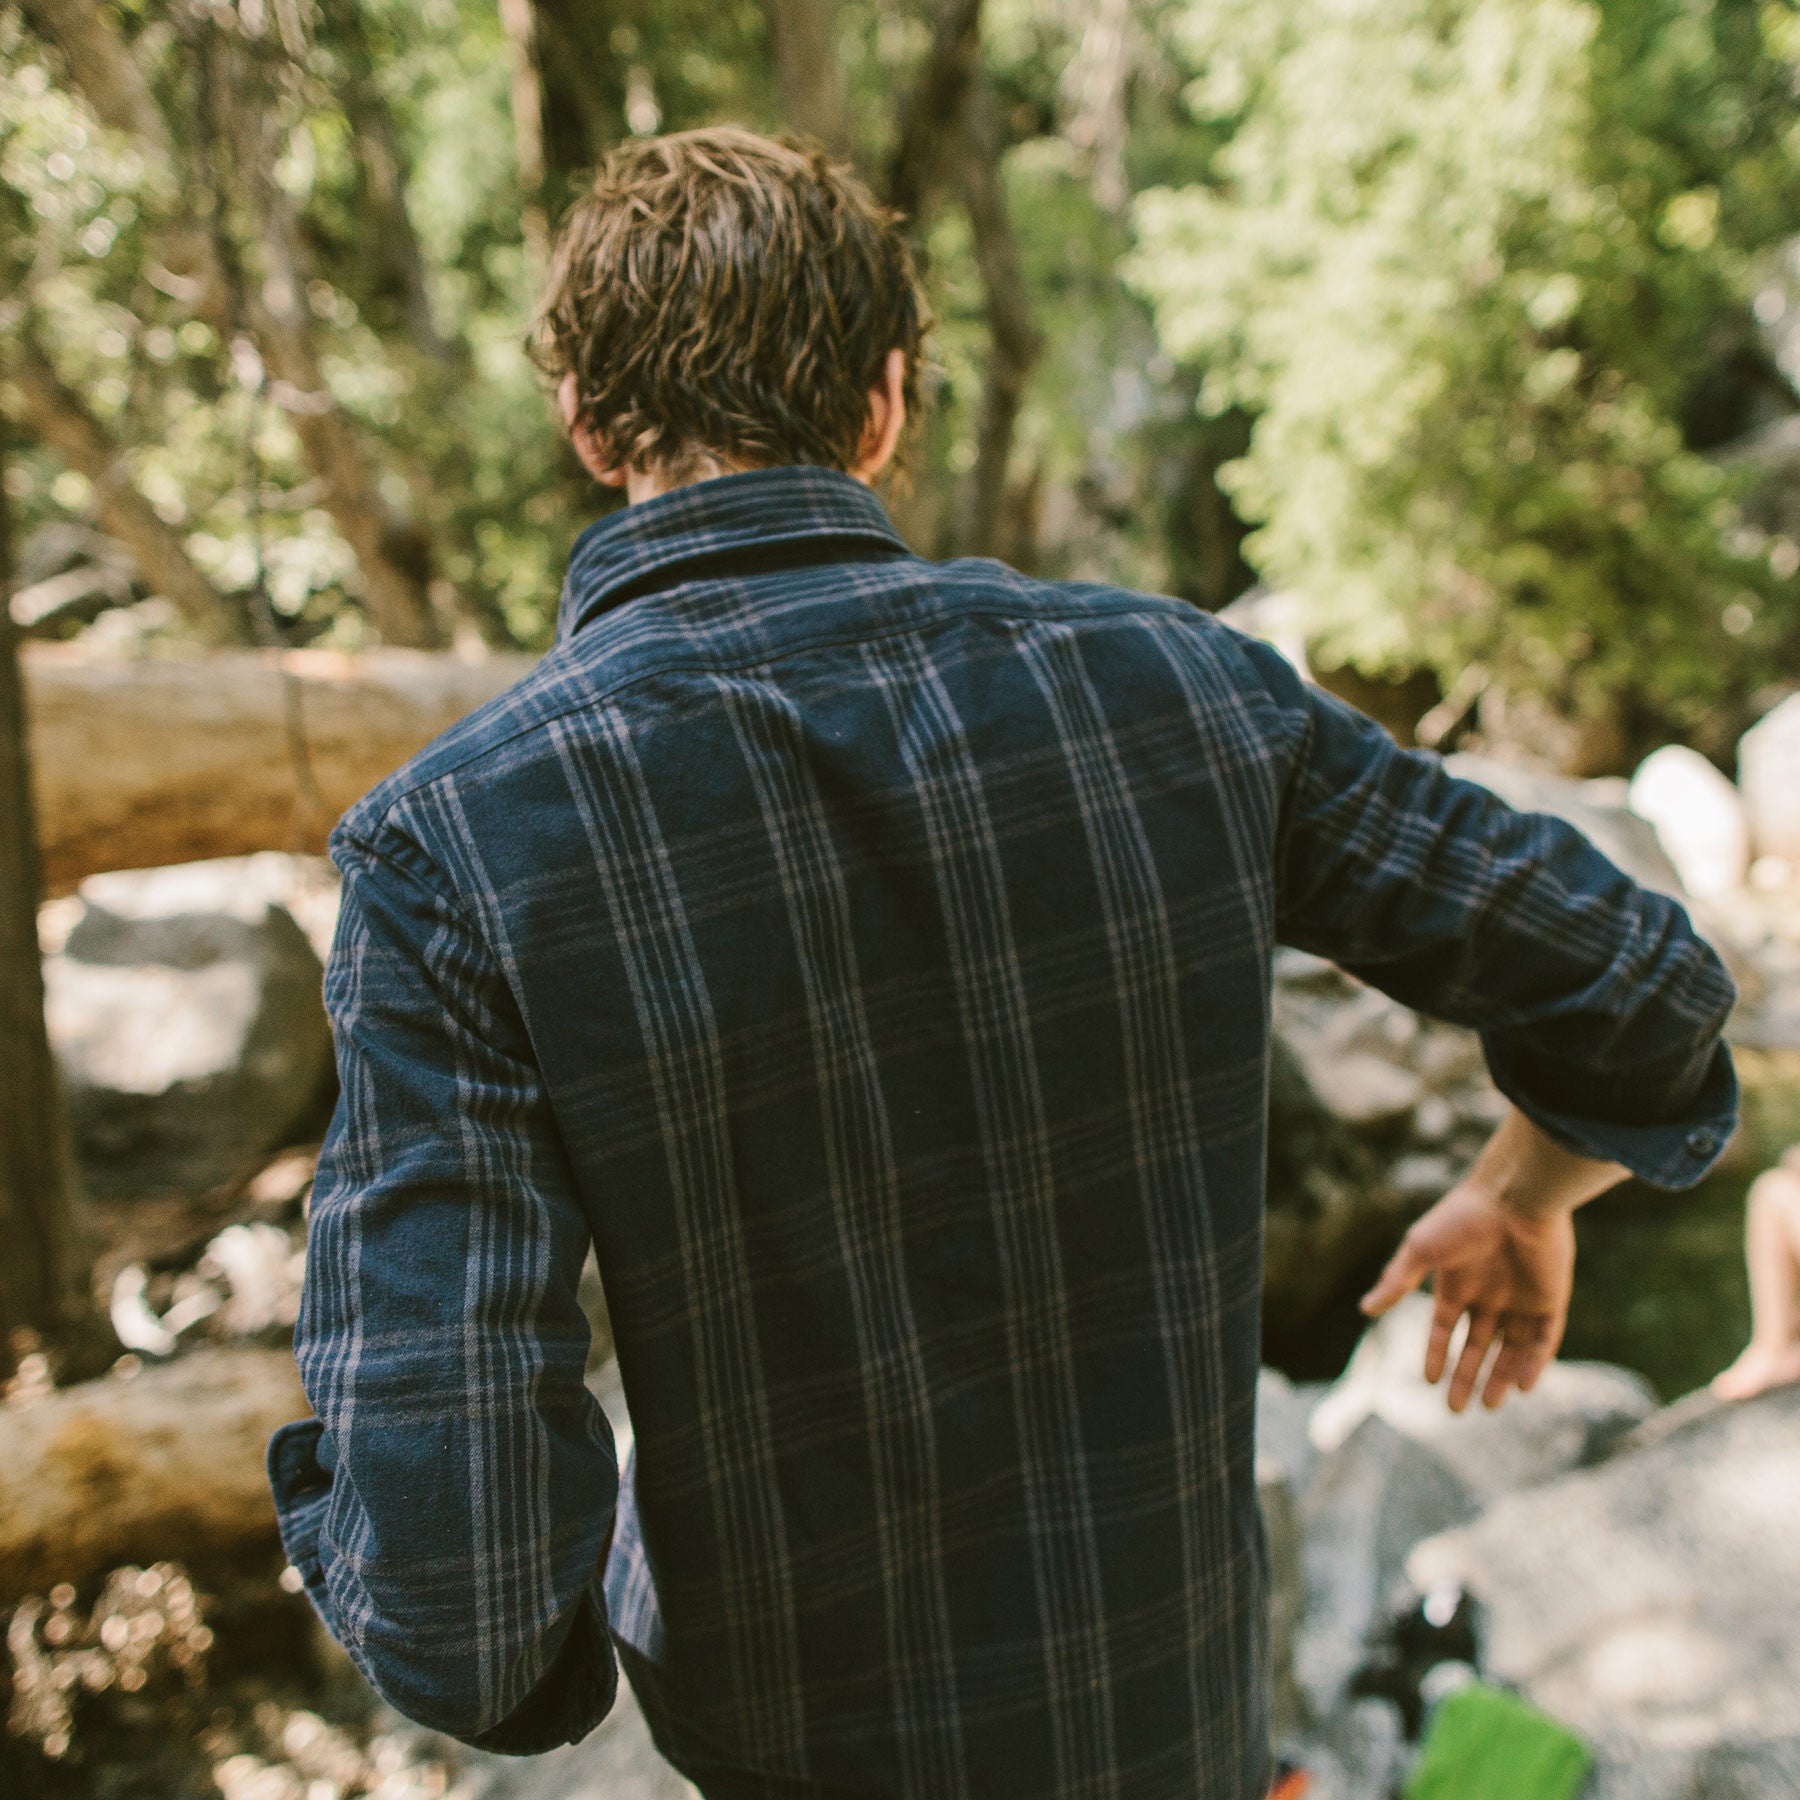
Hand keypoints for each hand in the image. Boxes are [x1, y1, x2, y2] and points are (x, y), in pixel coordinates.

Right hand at [1358, 1106, 1625, 1411]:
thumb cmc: (1462, 1218)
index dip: (1435, 1353)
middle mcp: (1488, 1293)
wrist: (1516, 1197)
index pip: (1443, 1327)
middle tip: (1456, 1411)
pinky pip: (1544, 1340)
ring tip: (1489, 1406)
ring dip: (1499, 1377)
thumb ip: (1396, 1280)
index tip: (1428, 1380)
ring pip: (1511, 1349)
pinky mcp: (1551, 1299)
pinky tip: (1521, 1385)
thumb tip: (1365, 1309)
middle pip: (1476, 1345)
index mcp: (1456, 1282)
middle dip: (1466, 1376)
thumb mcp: (1420, 1250)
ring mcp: (1521, 1298)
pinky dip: (1533, 1364)